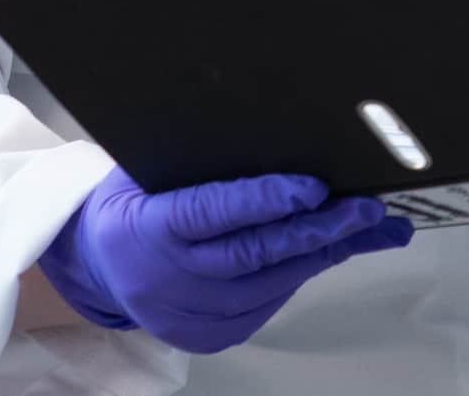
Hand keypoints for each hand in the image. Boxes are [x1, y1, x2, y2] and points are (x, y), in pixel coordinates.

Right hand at [37, 169, 410, 353]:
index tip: (313, 187)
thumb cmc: (132, 203)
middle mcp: (164, 280)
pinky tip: (331, 251)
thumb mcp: (148, 169)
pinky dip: (300, 276)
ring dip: (323, 254)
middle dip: (317, 230)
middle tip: (366, 208)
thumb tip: (278, 131)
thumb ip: (202, 159)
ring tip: (371, 228)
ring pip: (269, 285)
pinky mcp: (206, 336)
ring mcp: (185, 315)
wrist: (97, 263)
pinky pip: (266, 305)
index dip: (266, 200)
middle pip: (251, 255)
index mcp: (147, 228)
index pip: (212, 212)